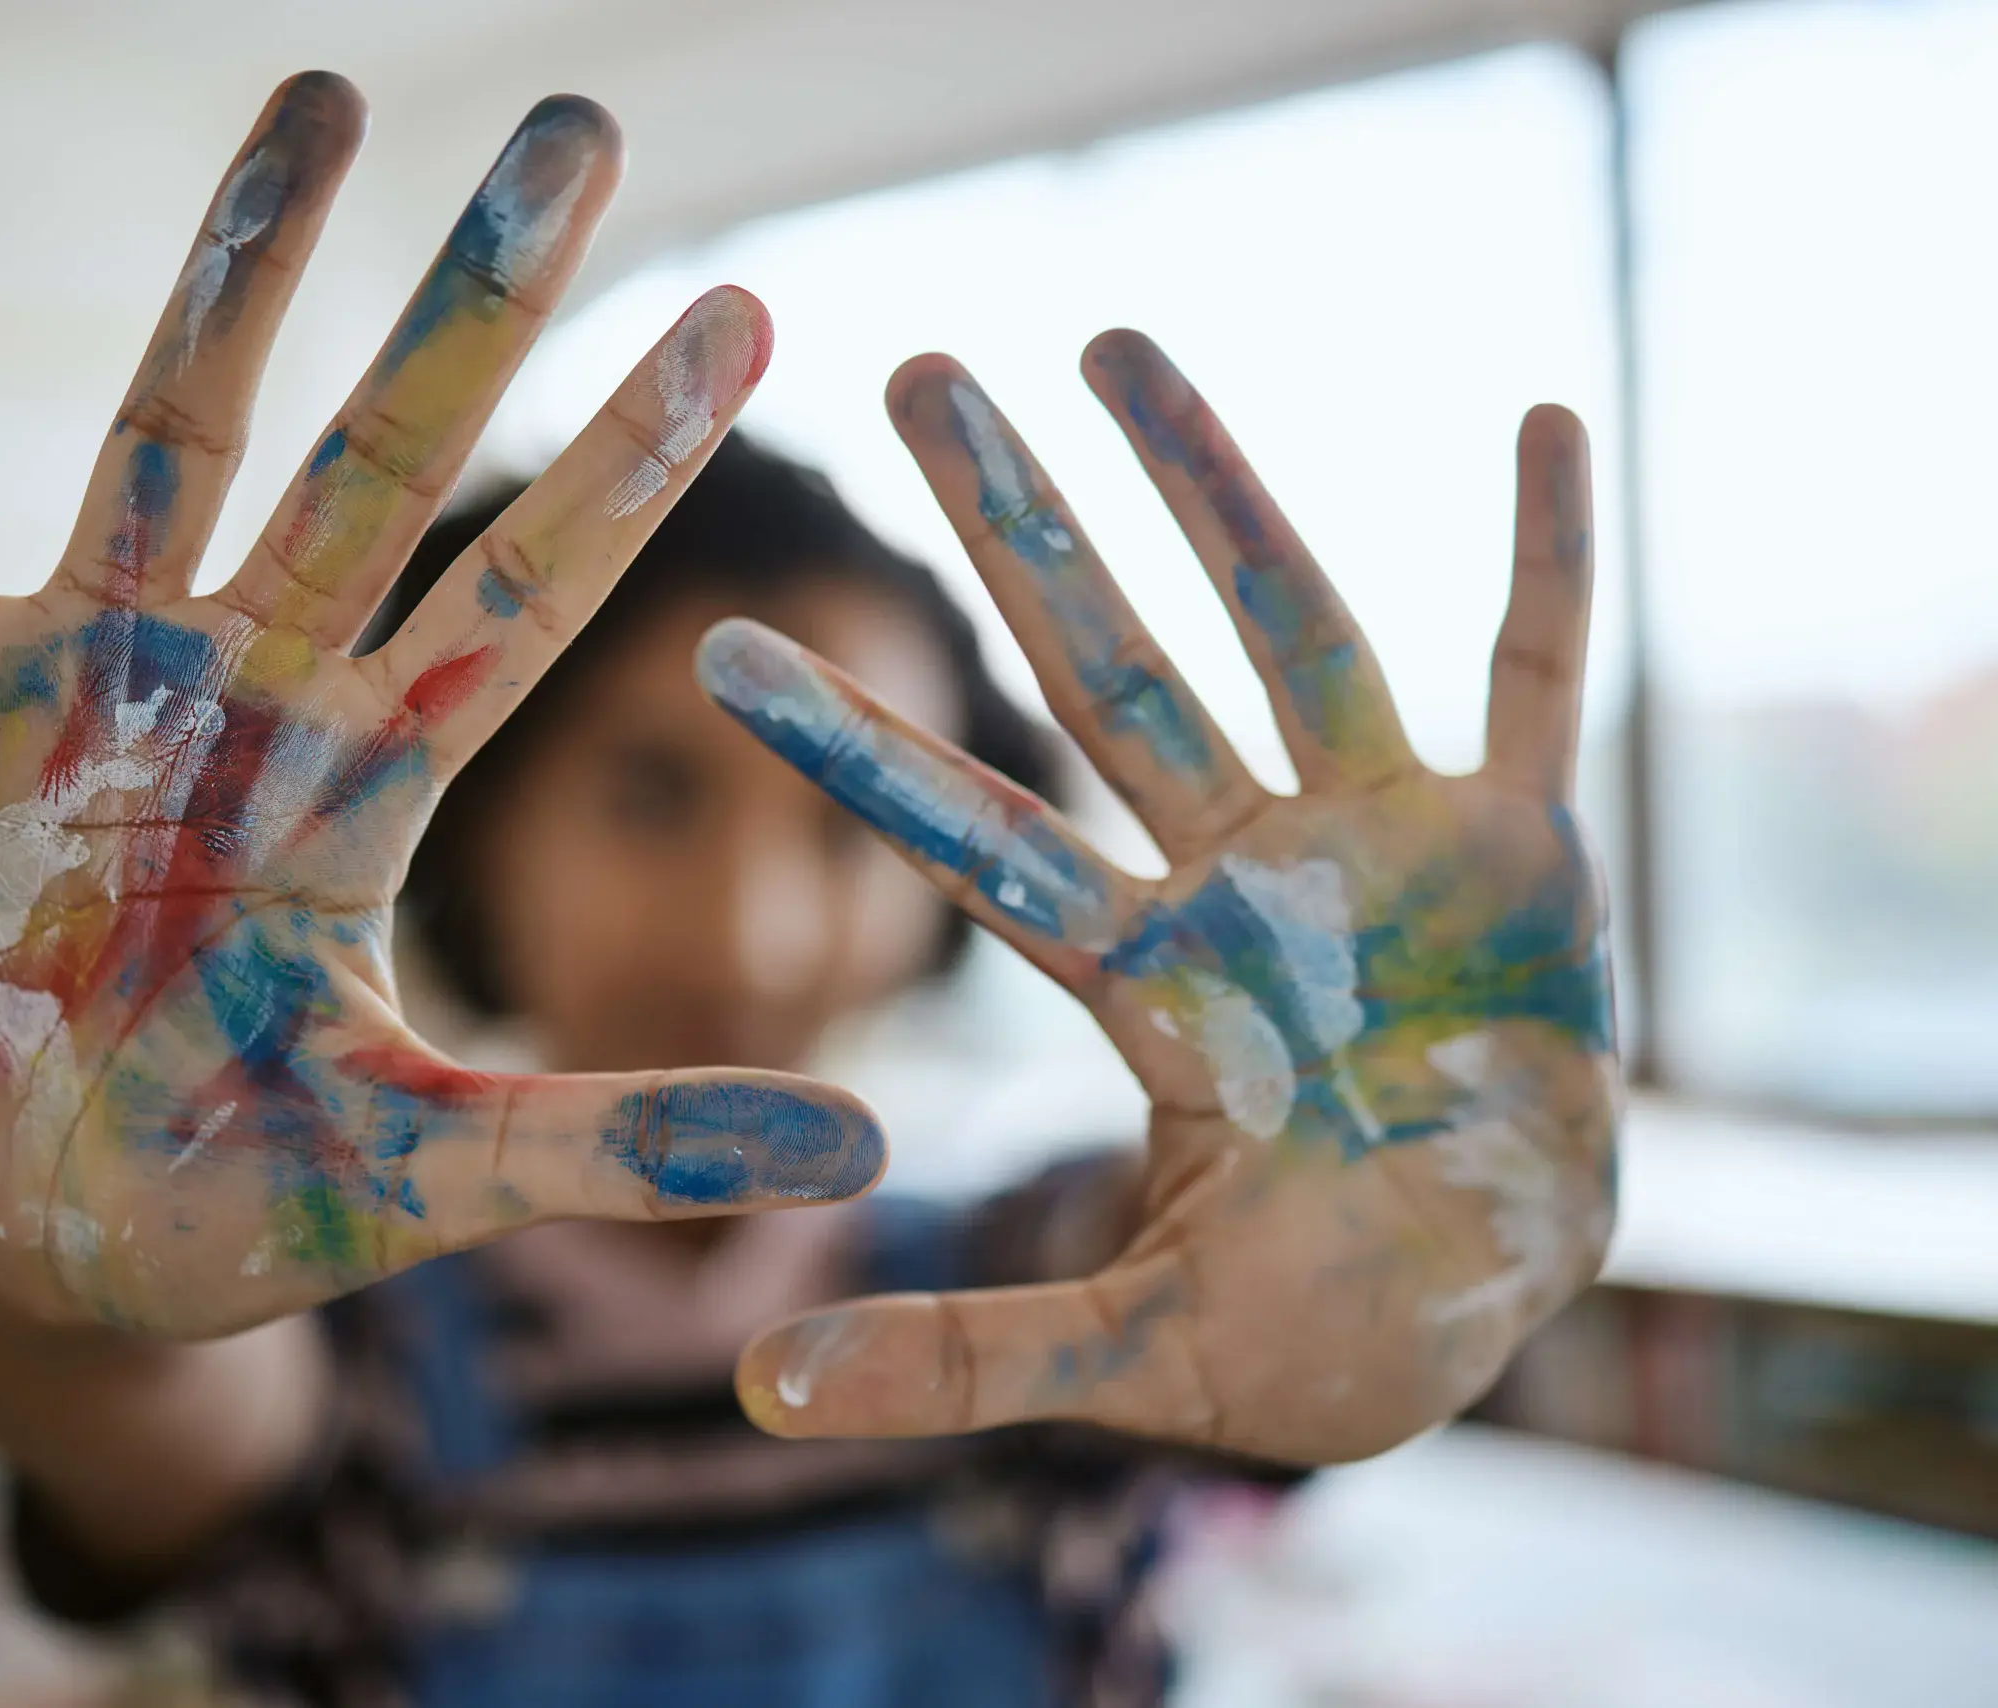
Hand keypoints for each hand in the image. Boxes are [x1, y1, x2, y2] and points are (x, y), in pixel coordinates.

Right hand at [0, 77, 880, 1336]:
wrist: (31, 1248)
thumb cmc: (231, 1206)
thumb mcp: (432, 1171)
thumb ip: (625, 1145)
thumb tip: (870, 1139)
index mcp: (370, 790)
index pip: (526, 595)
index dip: (629, 463)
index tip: (747, 313)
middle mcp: (249, 695)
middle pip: (382, 459)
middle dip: (474, 301)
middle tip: (578, 124)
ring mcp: (87, 678)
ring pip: (175, 429)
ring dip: (237, 268)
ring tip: (321, 94)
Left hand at [705, 336, 1616, 1461]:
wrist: (1489, 1301)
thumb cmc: (1318, 1334)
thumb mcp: (1140, 1355)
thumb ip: (967, 1358)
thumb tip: (759, 1397)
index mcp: (1151, 987)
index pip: (981, 847)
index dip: (858, 756)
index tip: (719, 652)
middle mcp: (1242, 879)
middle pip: (1110, 674)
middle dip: (1018, 530)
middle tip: (912, 375)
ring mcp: (1378, 843)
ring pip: (1291, 624)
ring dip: (1217, 482)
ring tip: (1114, 335)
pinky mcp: (1521, 844)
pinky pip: (1539, 674)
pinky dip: (1549, 556)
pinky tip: (1541, 421)